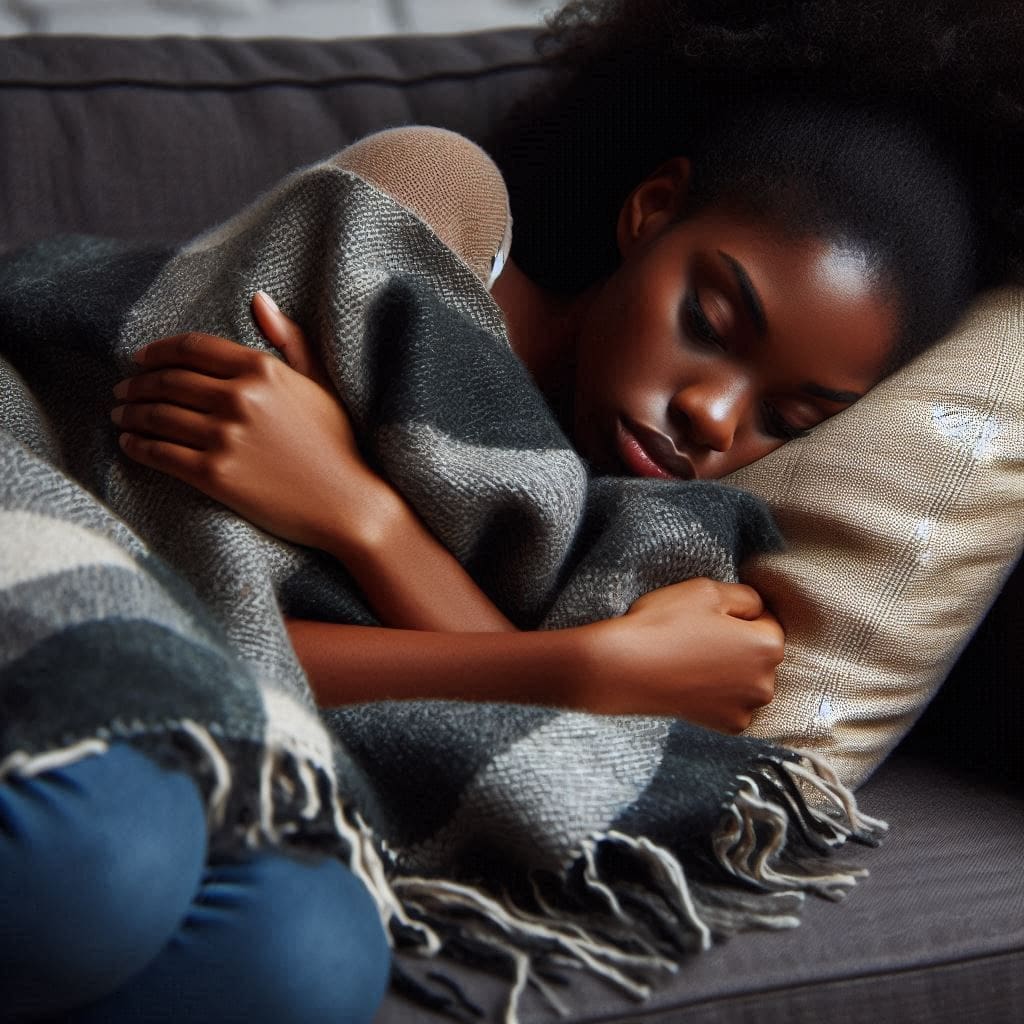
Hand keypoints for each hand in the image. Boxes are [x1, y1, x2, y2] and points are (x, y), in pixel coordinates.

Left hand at [112, 294, 388, 550]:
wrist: (349, 504)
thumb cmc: (338, 445)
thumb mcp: (319, 384)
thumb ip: (289, 340)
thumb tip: (259, 299)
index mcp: (263, 370)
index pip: (192, 349)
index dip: (158, 351)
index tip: (141, 358)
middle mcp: (240, 398)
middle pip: (168, 380)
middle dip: (137, 383)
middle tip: (123, 389)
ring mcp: (225, 437)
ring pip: (157, 415)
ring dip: (131, 413)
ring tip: (121, 414)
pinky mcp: (215, 475)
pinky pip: (160, 453)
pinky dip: (137, 446)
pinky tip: (130, 443)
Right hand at [579, 578, 782, 731]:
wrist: (624, 669)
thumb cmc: (665, 625)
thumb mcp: (707, 590)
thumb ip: (747, 596)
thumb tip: (758, 609)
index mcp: (768, 646)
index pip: (767, 620)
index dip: (736, 614)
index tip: (709, 616)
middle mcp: (766, 682)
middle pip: (760, 653)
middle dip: (739, 644)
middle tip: (698, 637)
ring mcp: (747, 708)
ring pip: (747, 679)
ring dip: (730, 669)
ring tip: (693, 659)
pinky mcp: (728, 726)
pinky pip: (733, 702)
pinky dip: (718, 693)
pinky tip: (693, 681)